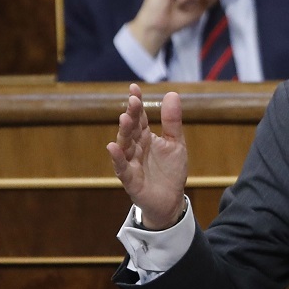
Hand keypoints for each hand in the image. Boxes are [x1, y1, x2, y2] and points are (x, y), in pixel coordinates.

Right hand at [107, 85, 188, 228]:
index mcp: (146, 137)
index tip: (134, 88)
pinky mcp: (130, 180)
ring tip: (125, 118)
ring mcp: (131, 163)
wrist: (170, 200)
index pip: (140, 117)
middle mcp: (135, 148)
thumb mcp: (176, 143)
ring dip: (123, 132)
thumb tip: (171, 93)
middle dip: (131, 115)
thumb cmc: (171, 171)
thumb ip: (172, 121)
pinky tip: (113, 147)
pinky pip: (121, 168)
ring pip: (124, 145)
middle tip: (133, 101)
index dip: (137, 104)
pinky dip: (117, 158)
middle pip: (131, 129)